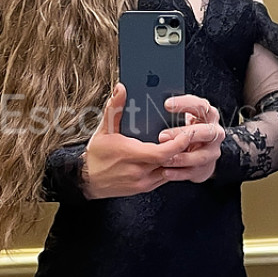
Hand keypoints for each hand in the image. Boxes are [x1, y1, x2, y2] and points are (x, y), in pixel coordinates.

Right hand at [81, 84, 186, 198]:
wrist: (87, 181)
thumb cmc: (95, 155)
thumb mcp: (103, 130)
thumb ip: (114, 108)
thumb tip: (121, 88)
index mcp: (131, 155)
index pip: (163, 152)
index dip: (179, 143)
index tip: (187, 132)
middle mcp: (139, 171)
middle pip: (171, 161)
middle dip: (183, 148)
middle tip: (191, 134)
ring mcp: (143, 182)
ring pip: (170, 171)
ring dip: (178, 159)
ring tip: (184, 144)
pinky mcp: (144, 188)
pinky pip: (164, 178)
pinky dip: (170, 167)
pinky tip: (172, 156)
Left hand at [157, 94, 224, 182]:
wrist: (204, 150)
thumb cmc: (189, 129)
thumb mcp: (184, 118)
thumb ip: (173, 113)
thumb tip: (148, 108)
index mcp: (208, 115)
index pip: (201, 106)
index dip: (185, 104)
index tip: (166, 105)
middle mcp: (214, 132)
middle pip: (205, 132)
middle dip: (183, 134)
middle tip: (162, 136)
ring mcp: (212, 151)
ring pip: (200, 156)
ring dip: (181, 157)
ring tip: (163, 158)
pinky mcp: (207, 167)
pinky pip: (193, 171)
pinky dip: (179, 173)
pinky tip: (166, 171)